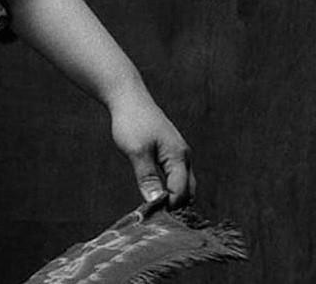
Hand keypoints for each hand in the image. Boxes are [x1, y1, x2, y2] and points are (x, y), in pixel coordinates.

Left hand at [108, 88, 194, 207]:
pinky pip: (175, 174)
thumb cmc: (132, 122)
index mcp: (178, 157)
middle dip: (177, 204)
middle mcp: (183, 156)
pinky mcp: (170, 150)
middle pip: (188, 189)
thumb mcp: (136, 152)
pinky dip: (170, 185)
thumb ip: (148, 177)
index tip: (156, 217)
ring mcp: (178, 152)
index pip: (181, 191)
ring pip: (183, 182)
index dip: (170, 206)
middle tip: (158, 216)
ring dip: (173, 195)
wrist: (128, 97)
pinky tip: (157, 191)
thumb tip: (156, 201)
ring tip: (157, 208)